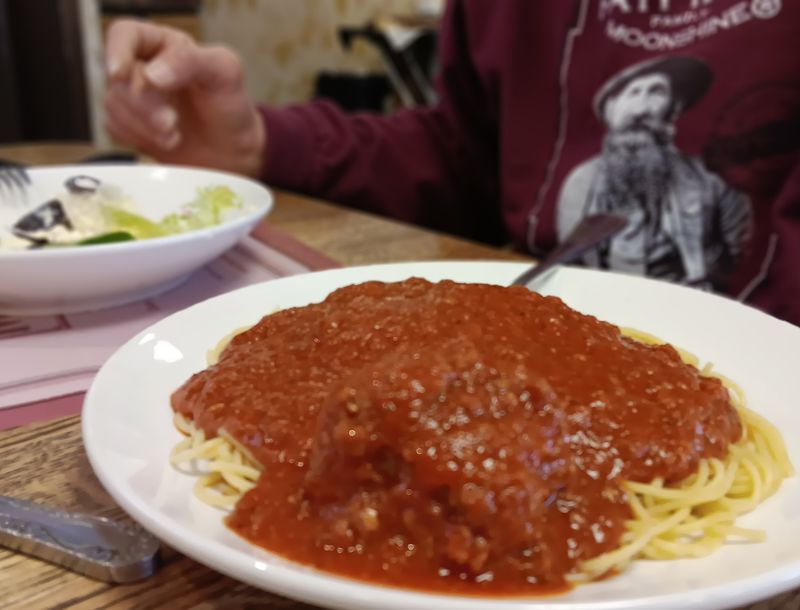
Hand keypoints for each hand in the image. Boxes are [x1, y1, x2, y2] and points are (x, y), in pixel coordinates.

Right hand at [104, 19, 265, 177]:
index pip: (125, 34)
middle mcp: (144, 65)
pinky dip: (139, 138)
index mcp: (164, 44)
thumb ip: (191, 61)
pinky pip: (115, 128)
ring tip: (175, 137)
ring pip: (114, 104)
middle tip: (171, 124)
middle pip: (119, 78)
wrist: (232, 150)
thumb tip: (151, 74)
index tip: (121, 75)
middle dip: (144, 106)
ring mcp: (134, 96)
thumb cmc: (230, 105)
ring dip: (144, 126)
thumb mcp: (225, 73)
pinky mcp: (130, 124)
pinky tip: (165, 142)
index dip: (117, 52)